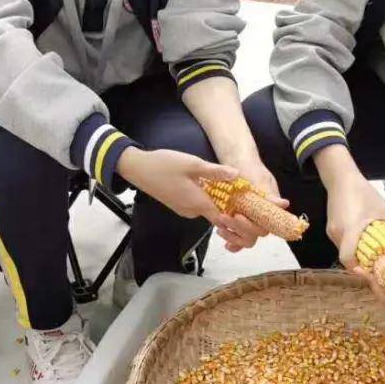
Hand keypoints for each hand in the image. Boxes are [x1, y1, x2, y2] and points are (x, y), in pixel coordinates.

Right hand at [117, 148, 238, 226]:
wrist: (138, 169)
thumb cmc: (164, 166)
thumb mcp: (193, 165)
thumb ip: (216, 172)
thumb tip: (237, 175)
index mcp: (198, 204)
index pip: (224, 219)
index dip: (236, 215)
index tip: (246, 203)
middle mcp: (192, 211)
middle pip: (216, 213)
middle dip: (228, 204)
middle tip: (239, 189)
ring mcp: (183, 209)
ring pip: (206, 208)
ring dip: (216, 198)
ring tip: (226, 184)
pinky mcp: (178, 205)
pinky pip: (197, 204)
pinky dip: (205, 197)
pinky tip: (207, 183)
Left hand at [214, 151, 287, 252]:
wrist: (238, 163)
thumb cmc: (251, 169)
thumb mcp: (259, 179)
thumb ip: (268, 195)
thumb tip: (284, 204)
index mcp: (269, 208)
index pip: (268, 225)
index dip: (254, 226)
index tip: (240, 216)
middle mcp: (262, 217)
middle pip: (256, 233)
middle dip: (240, 228)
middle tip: (225, 217)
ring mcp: (251, 221)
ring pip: (248, 239)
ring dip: (235, 237)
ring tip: (220, 229)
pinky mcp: (239, 223)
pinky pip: (240, 239)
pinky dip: (234, 243)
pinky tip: (226, 243)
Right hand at [326, 171, 384, 293]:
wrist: (341, 179)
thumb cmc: (364, 192)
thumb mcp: (384, 210)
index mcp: (352, 228)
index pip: (348, 258)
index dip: (358, 270)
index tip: (370, 274)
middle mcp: (339, 232)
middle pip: (347, 258)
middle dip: (360, 265)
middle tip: (375, 268)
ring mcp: (332, 231)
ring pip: (344, 252)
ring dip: (356, 255)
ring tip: (370, 255)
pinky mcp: (330, 229)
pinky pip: (341, 244)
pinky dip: (351, 247)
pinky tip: (361, 242)